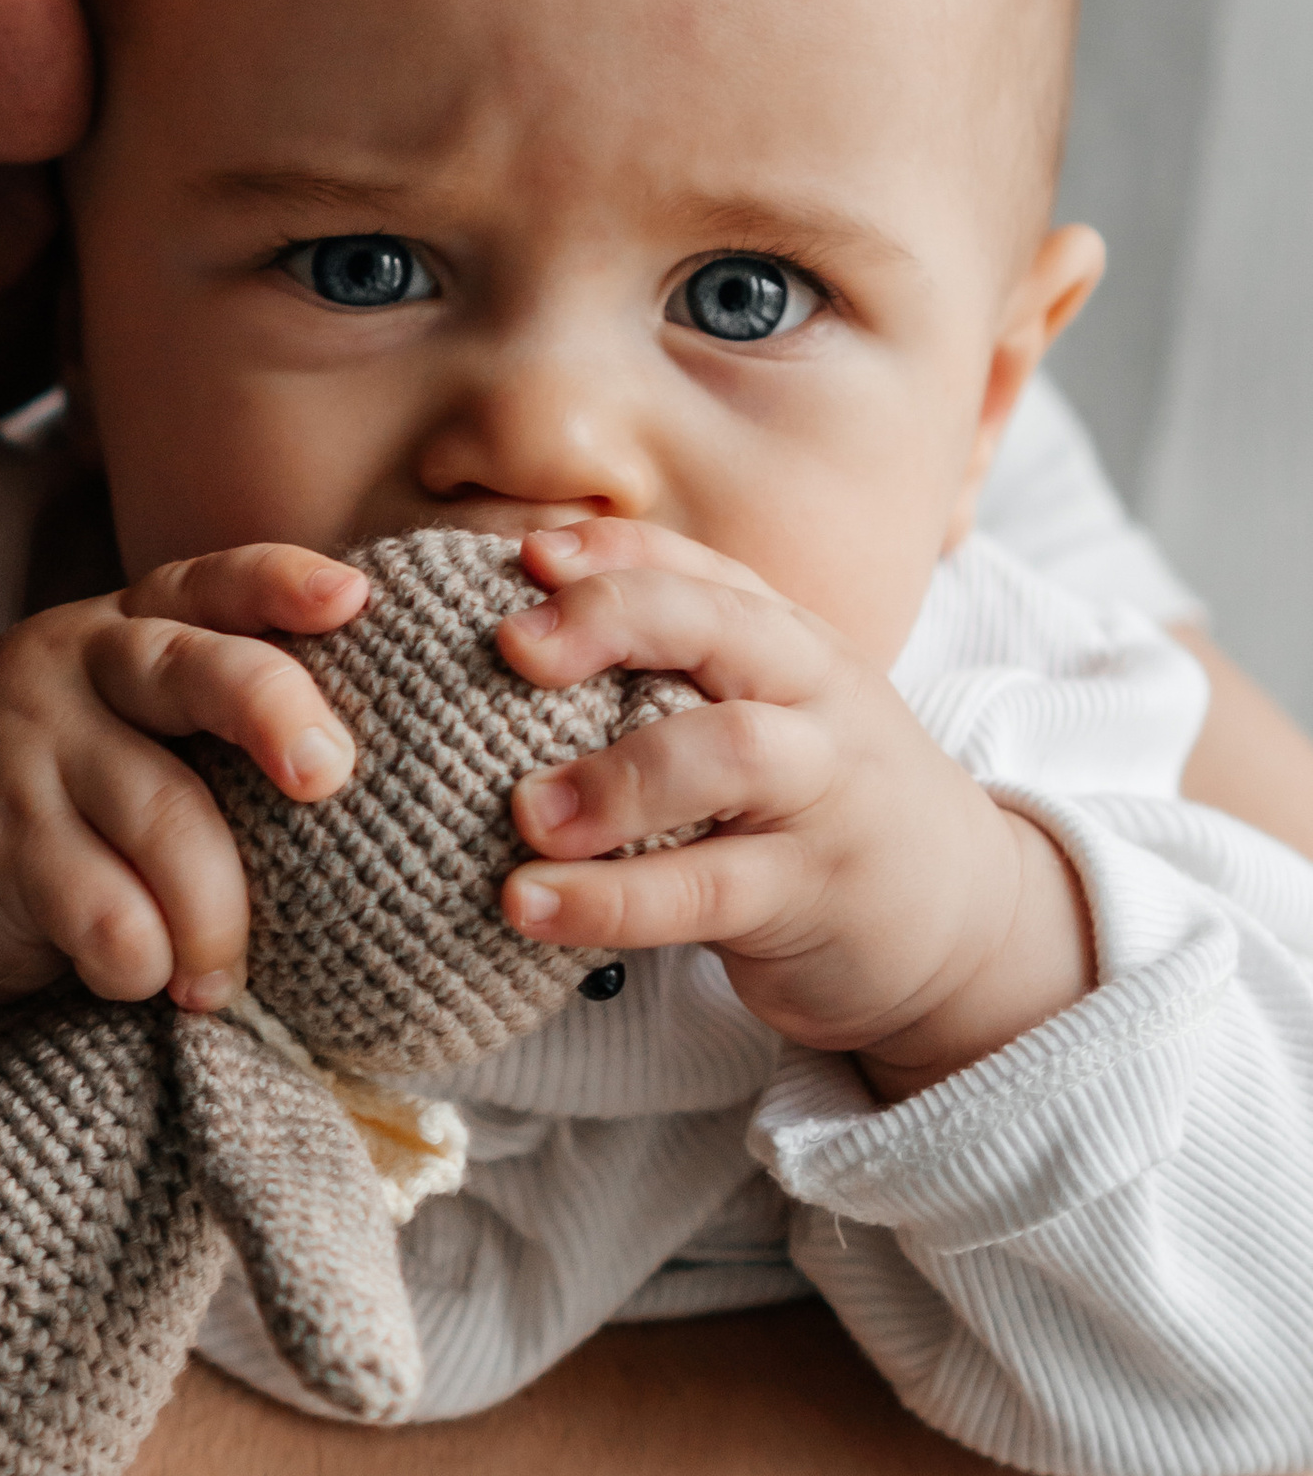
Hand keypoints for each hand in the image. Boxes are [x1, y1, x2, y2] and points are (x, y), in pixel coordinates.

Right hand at [0, 545, 365, 1018]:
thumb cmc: (49, 780)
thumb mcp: (114, 711)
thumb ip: (206, 710)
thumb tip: (363, 775)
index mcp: (129, 626)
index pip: (214, 582)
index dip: (284, 584)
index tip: (356, 599)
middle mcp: (80, 668)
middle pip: (193, 672)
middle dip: (274, 713)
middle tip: (326, 776)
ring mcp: (33, 749)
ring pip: (168, 823)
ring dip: (217, 919)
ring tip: (219, 979)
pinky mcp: (1, 842)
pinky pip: (107, 914)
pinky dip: (143, 963)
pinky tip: (139, 979)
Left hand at [495, 519, 1093, 1096]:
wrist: (965, 921)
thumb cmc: (818, 803)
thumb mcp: (765, 715)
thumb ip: (671, 673)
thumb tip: (513, 633)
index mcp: (788, 642)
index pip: (698, 570)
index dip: (611, 554)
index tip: (522, 557)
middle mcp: (813, 697)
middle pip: (719, 625)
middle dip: (611, 620)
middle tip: (511, 650)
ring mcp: (824, 792)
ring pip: (726, 754)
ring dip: (613, 779)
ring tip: (524, 814)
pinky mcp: (814, 891)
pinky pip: (706, 888)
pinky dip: (609, 898)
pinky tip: (530, 903)